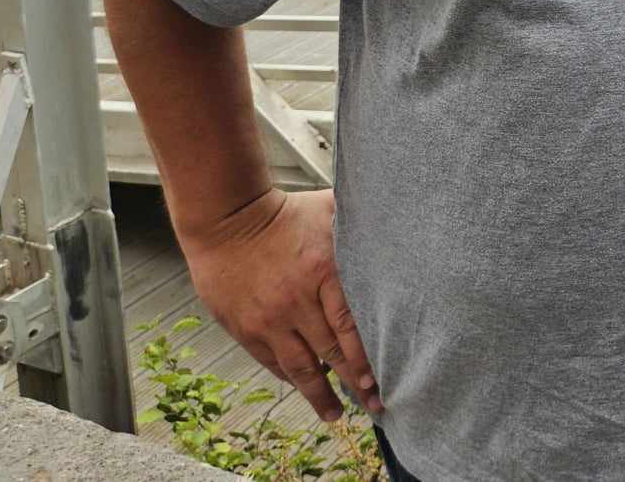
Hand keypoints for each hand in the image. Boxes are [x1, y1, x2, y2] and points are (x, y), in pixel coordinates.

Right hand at [177, 187, 380, 420]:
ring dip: (320, 395)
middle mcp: (296, 300)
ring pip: (300, 367)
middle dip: (354, 383)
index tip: (380, 380)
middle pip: (330, 352)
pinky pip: (272, 362)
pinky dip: (291, 377)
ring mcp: (268, 318)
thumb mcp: (329, 209)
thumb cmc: (286, 212)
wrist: (226, 218)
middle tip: (374, 405)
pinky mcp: (245, 328)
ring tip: (335, 415)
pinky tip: (306, 388)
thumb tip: (398, 225)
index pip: (349, 324)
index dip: (366, 356)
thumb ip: (360, 226)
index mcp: (323, 271)